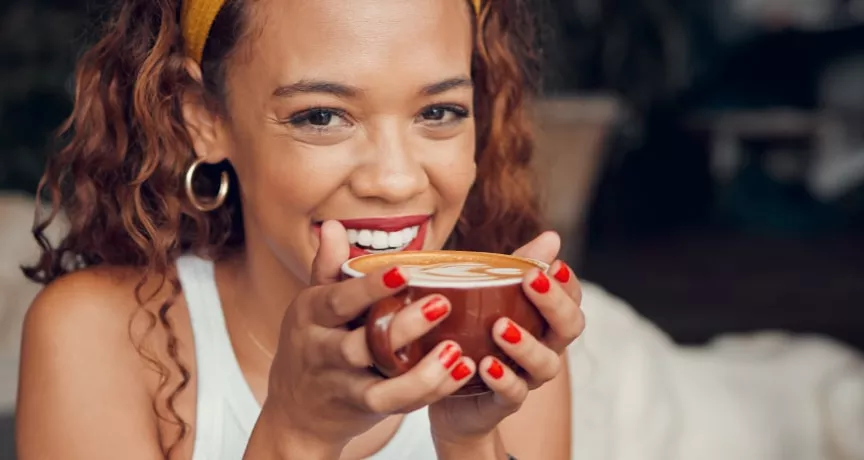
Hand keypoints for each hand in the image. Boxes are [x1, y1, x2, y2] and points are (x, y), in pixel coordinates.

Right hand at [262, 221, 472, 454]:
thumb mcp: (312, 305)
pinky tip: (459, 371)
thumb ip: (327, 267)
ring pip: (380, 387)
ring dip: (422, 373)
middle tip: (443, 304)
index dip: (369, 287)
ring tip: (456, 350)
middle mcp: (323, 352)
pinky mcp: (363, 409)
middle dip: (402, 328)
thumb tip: (333, 225)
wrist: (296, 412)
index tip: (404, 271)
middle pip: (360, 345)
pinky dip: (430, 391)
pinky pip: (397, 405)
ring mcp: (343, 385)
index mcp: (312, 315)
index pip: (338, 300)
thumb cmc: (314, 345)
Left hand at [428, 231, 583, 444]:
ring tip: (500, 326)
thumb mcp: (489, 295)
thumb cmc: (474, 335)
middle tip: (532, 281)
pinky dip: (503, 379)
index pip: (572, 299)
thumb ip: (517, 267)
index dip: (568, 283)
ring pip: (546, 365)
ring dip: (526, 344)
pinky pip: (513, 394)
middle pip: (569, 328)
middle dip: (554, 304)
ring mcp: (527, 377)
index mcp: (544, 320)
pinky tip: (485, 364)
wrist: (450, 395)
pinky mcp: (503, 402)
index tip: (554, 265)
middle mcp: (545, 348)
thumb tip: (552, 237)